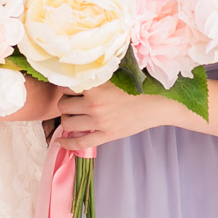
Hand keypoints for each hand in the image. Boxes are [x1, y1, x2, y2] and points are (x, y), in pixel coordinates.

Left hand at [53, 85, 177, 149]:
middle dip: (65, 103)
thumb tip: (75, 75)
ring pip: (67, 122)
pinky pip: (80, 142)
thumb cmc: (137, 87)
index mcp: (96, 85)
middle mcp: (94, 103)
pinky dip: (67, 143)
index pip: (66, 86)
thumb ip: (94, 76)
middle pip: (63, 105)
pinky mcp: (106, 135)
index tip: (68, 88)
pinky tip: (60, 142)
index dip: (65, 87)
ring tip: (74, 116)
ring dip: (67, 119)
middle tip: (73, 102)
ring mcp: (99, 121)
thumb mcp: (113, 76)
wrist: (156, 104)